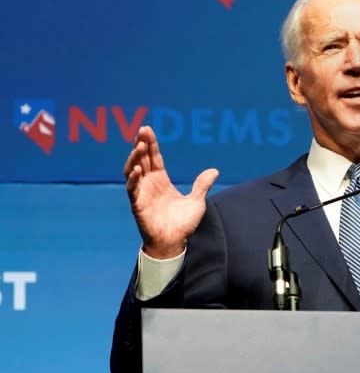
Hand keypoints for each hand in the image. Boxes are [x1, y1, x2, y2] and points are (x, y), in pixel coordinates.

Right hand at [124, 126, 218, 258]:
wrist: (175, 243)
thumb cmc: (183, 224)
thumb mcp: (196, 202)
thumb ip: (202, 186)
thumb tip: (214, 171)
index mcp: (161, 181)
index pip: (154, 158)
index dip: (151, 144)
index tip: (148, 129)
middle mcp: (149, 184)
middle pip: (142, 159)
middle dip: (141, 144)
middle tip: (142, 130)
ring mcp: (142, 193)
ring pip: (133, 171)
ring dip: (135, 158)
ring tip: (140, 146)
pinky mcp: (137, 205)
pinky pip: (132, 190)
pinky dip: (133, 179)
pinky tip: (138, 169)